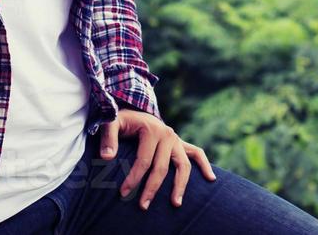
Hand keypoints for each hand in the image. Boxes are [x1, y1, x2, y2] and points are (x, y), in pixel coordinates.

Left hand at [99, 108, 216, 209]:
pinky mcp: (180, 143)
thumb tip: (106, 157)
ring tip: (175, 203)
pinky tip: (211, 179)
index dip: (133, 178)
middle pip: (162, 167)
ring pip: (183, 165)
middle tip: (143, 206)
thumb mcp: (111, 123)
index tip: (123, 193)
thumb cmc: (122, 121)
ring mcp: (176, 139)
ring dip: (180, 185)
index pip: (144, 160)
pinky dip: (204, 165)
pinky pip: (197, 153)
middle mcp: (168, 134)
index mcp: (152, 130)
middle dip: (152, 188)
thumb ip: (108, 138)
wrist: (135, 110)